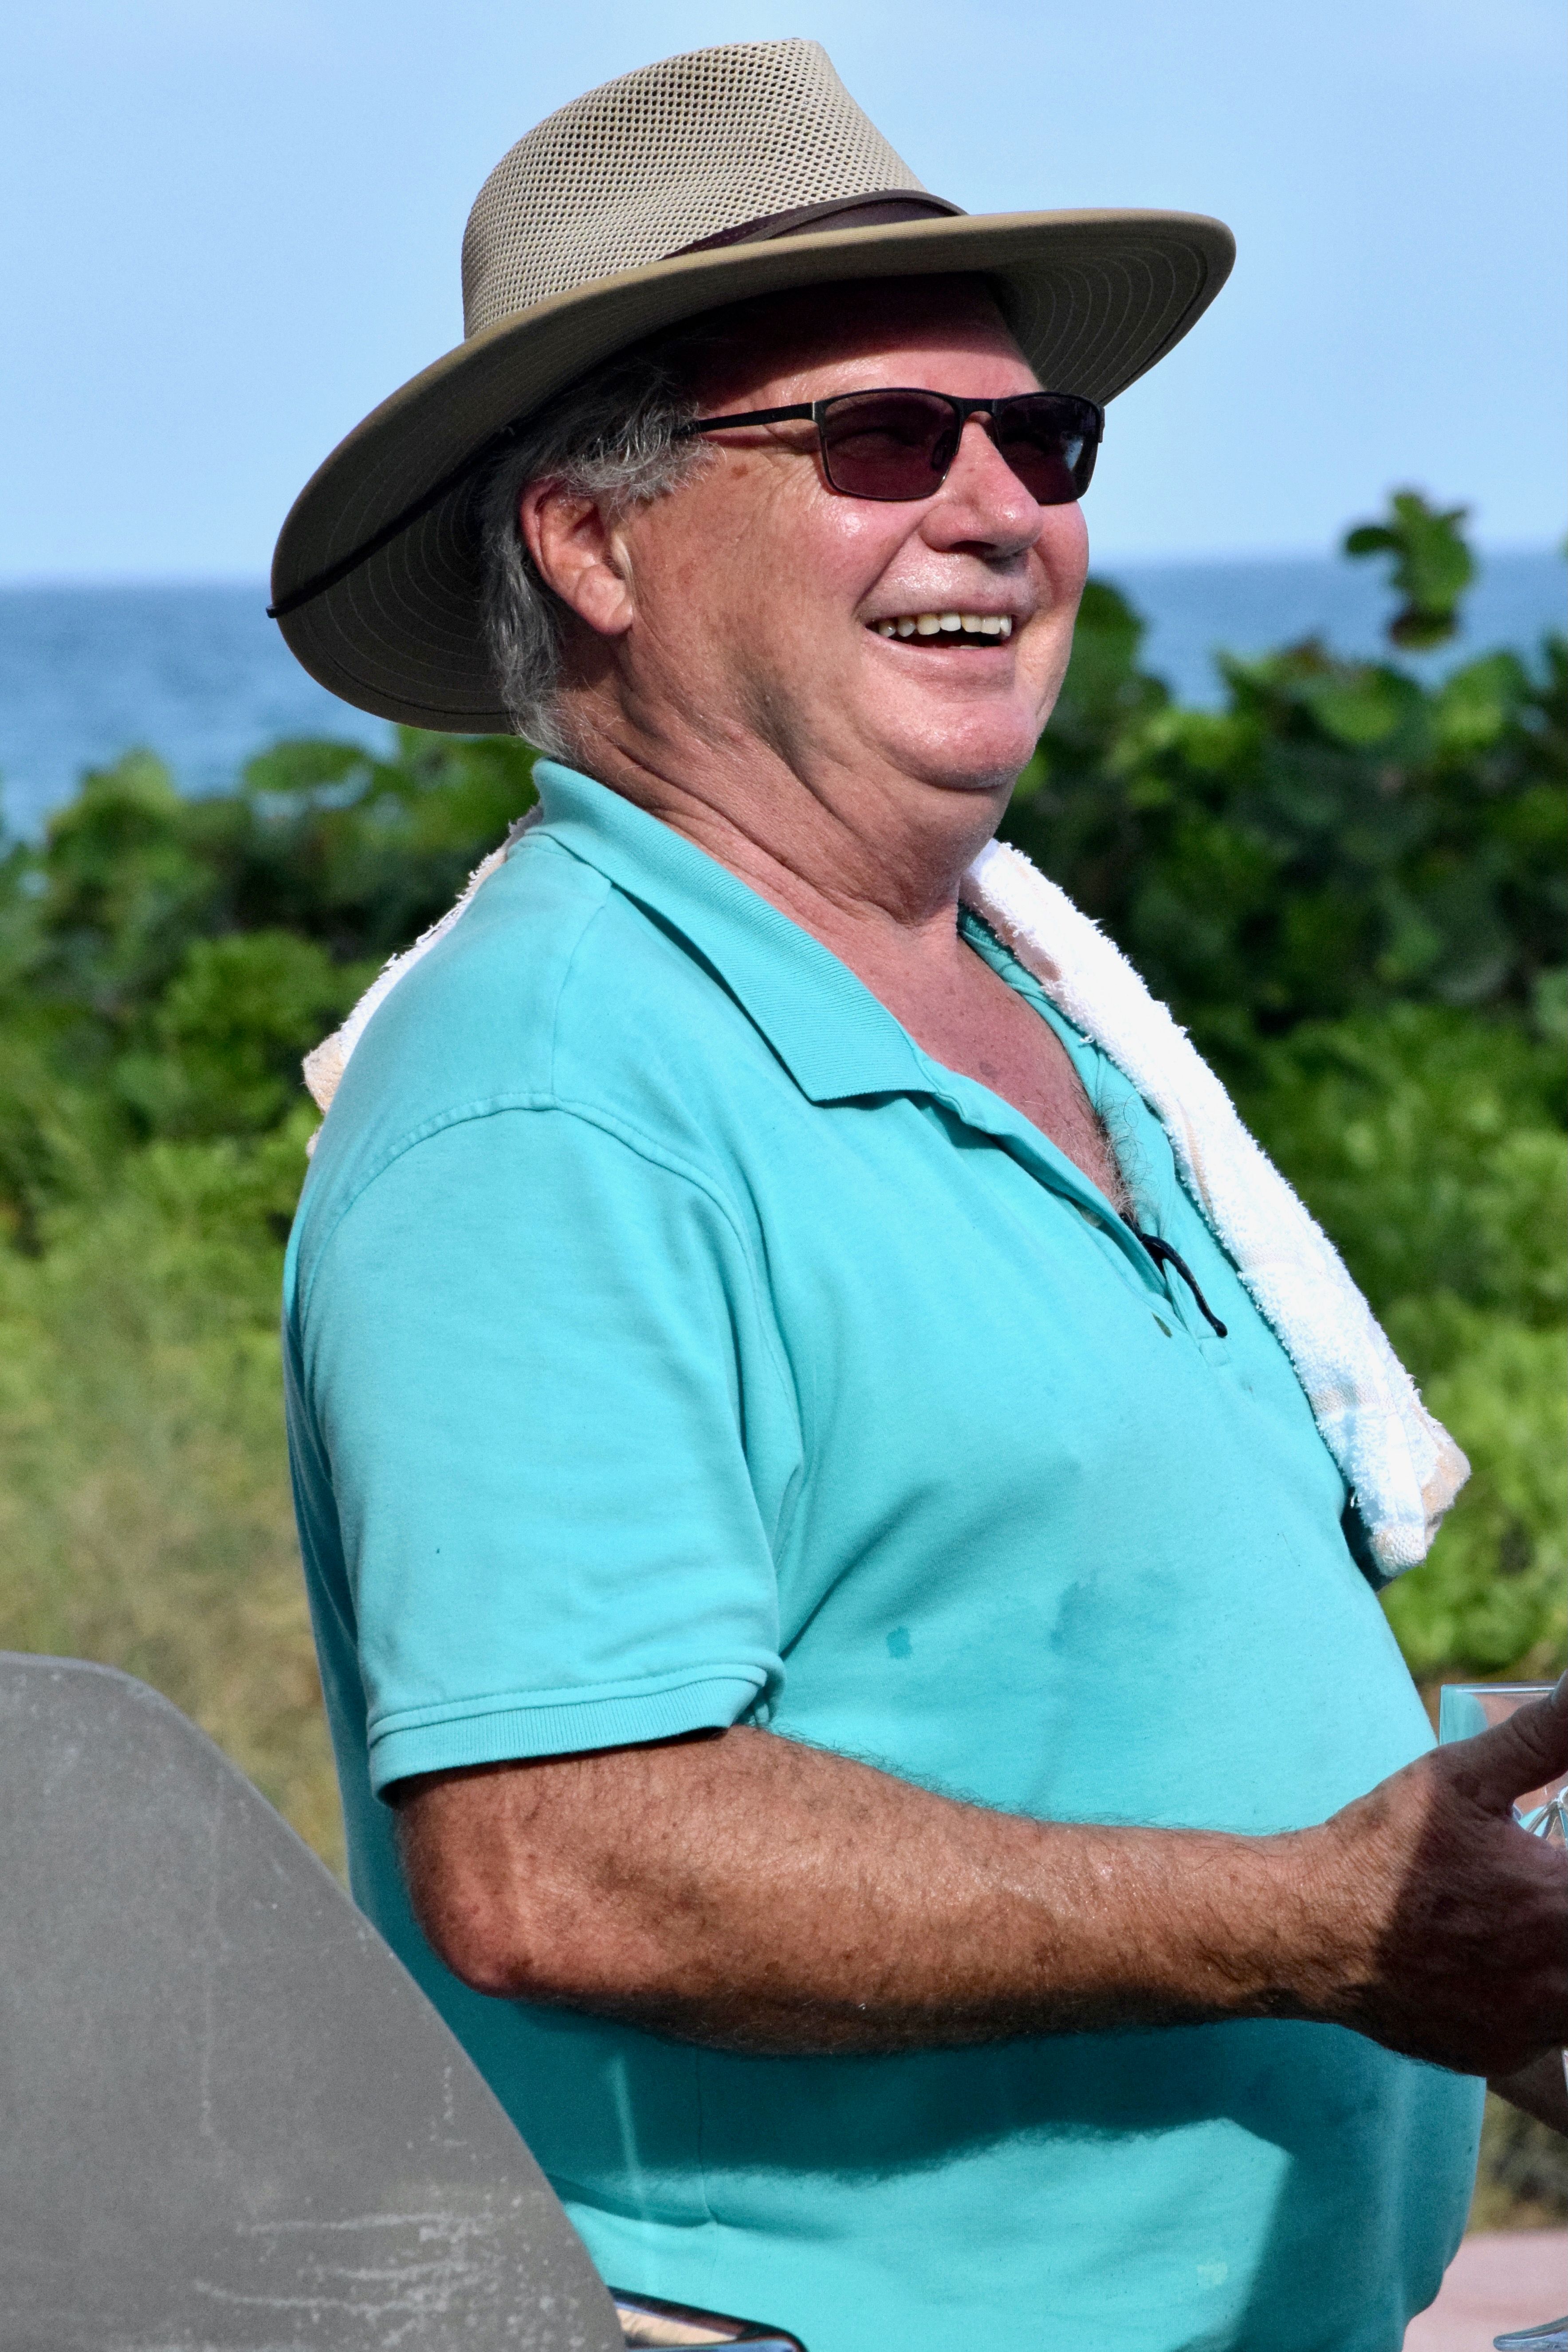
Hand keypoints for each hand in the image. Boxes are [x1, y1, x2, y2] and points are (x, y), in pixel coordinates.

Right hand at [1289, 1676, 1567, 2076]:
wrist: (1306, 1927)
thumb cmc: (1383, 1848)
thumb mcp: (1463, 1777)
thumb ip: (1545, 1736)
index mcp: (1563, 1905)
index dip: (1566, 1868)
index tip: (1551, 1860)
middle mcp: (1560, 1983)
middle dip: (1559, 1907)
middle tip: (1538, 1888)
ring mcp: (1532, 2030)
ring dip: (1556, 1961)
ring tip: (1524, 1923)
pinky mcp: (1501, 2057)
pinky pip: (1549, 2050)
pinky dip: (1538, 2009)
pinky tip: (1503, 1969)